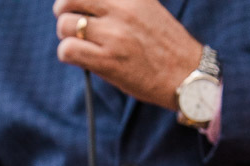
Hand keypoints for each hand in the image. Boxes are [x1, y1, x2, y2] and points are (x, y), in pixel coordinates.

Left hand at [52, 0, 201, 109]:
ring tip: (80, 44)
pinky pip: (67, 50)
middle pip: (69, 0)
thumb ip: (118, 3)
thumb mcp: (145, 8)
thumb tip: (85, 4)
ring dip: (66, 36)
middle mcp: (122, 9)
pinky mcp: (107, 60)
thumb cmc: (162, 43)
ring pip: (65, 25)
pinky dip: (68, 54)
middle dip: (63, 12)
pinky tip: (81, 58)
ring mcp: (114, 34)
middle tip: (71, 24)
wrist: (186, 73)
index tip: (79, 6)